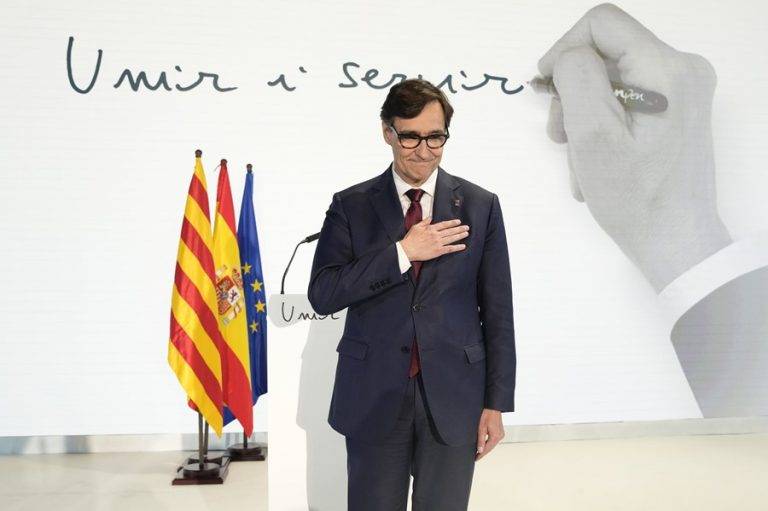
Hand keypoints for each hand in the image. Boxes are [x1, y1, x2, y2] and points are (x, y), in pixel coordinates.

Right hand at [400, 217, 468, 261]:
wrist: (407, 250)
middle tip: (467, 227)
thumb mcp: (416, 227)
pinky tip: (463, 246)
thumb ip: (424, 222)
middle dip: (459, 229)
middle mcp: (436, 235)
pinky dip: (457, 247)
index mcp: (431, 229)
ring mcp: (438, 243)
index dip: (452, 223)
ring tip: (466, 233)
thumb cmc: (410, 239)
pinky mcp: (438, 251)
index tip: (458, 221)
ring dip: (460, 236)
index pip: (444, 225)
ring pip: (451, 238)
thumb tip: (430, 217)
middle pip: (450, 231)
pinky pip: (449, 249)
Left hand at [475, 408, 503, 460]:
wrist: (493, 406)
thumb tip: (480, 450)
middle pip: (490, 447)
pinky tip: (484, 444)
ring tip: (478, 452)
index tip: (476, 459)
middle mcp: (500, 436)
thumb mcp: (481, 428)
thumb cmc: (486, 415)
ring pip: (492, 444)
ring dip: (486, 448)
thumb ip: (481, 440)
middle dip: (483, 452)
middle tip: (476, 457)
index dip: (481, 455)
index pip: (487, 449)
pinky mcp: (500, 431)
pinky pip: (494, 440)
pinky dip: (489, 443)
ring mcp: (501, 434)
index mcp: (495, 437)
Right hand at [538, 3, 730, 291]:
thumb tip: (567, 58)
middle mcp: (681, 68)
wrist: (675, 240)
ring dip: (582, 116)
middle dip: (572, 93)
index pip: (601, 24)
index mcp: (665, 68)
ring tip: (578, 160)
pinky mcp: (676, 109)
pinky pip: (624, 100)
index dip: (563, 49)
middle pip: (604, 54)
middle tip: (561, 138)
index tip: (543, 89)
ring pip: (609, 80)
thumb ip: (576, 78)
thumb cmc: (634, 196)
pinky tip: (595, 162)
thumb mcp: (592, 134)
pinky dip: (601, 126)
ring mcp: (681, 89)